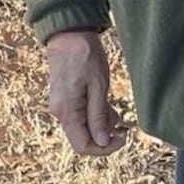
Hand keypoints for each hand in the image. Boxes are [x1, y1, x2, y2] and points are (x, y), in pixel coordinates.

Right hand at [44, 29, 125, 156]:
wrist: (68, 34)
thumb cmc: (84, 55)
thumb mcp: (98, 86)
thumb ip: (98, 116)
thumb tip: (102, 142)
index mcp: (66, 111)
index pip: (83, 146)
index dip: (104, 149)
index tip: (122, 138)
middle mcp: (60, 112)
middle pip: (83, 138)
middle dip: (104, 135)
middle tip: (122, 122)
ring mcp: (61, 106)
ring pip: (83, 127)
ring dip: (101, 124)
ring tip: (115, 108)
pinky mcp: (65, 99)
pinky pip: (80, 116)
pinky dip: (95, 114)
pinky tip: (105, 103)